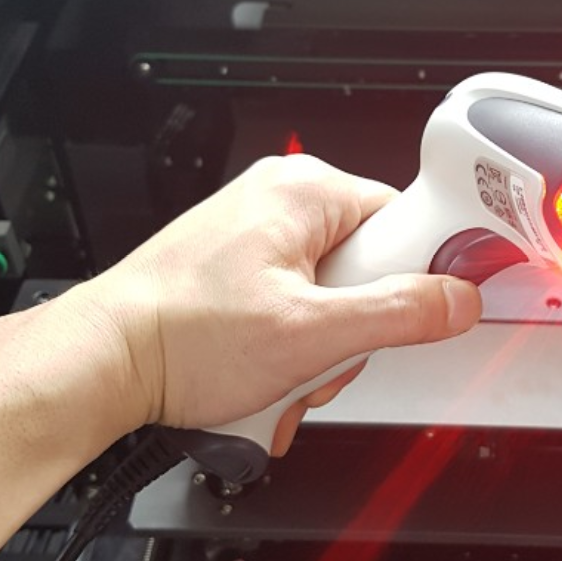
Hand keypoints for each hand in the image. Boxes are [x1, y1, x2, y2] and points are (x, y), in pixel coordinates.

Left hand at [89, 155, 481, 453]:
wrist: (105, 363)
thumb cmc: (182, 335)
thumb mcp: (311, 333)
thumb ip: (399, 314)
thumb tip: (456, 300)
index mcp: (305, 190)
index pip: (407, 219)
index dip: (417, 275)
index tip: (416, 312)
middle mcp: (280, 199)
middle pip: (370, 266)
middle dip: (355, 328)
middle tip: (319, 352)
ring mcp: (257, 233)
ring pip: (334, 294)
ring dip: (321, 348)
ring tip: (282, 369)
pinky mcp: (240, 266)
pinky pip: (298, 303)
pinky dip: (292, 345)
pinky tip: (268, 370)